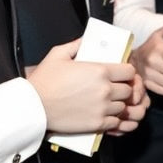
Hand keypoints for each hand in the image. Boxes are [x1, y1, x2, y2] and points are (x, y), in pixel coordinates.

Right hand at [28, 40, 146, 134]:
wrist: (33, 107)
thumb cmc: (44, 80)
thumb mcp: (58, 54)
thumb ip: (77, 45)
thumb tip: (86, 39)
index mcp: (100, 71)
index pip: (130, 71)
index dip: (127, 73)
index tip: (121, 74)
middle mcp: (105, 90)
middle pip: (129, 90)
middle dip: (124, 88)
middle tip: (114, 88)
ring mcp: (102, 108)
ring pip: (123, 106)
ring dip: (118, 104)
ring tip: (107, 102)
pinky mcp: (97, 124)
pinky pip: (116, 122)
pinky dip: (113, 119)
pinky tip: (103, 114)